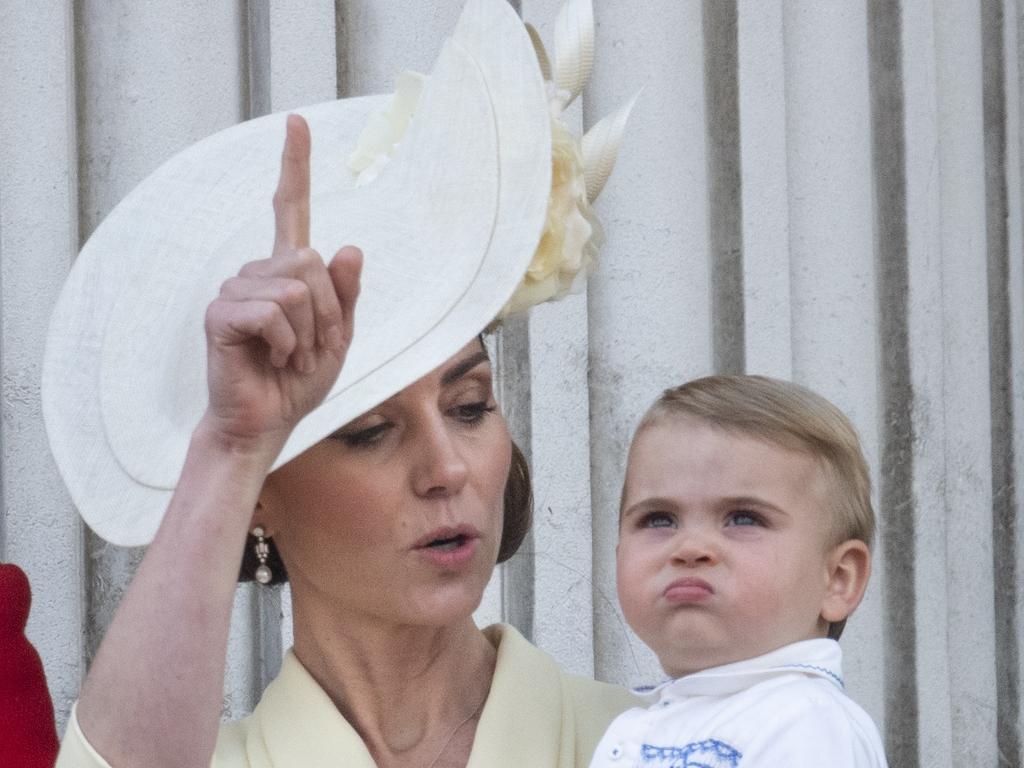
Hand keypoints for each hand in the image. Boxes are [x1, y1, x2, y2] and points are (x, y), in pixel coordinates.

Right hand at [201, 114, 361, 456]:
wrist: (268, 422)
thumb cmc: (298, 381)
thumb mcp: (338, 338)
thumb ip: (345, 296)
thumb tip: (348, 247)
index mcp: (286, 273)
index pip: (289, 209)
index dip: (293, 166)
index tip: (296, 122)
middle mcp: (257, 272)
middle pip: (311, 260)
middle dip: (326, 313)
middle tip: (310, 350)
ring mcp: (235, 289)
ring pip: (296, 287)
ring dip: (307, 333)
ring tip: (288, 357)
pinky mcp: (220, 313)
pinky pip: (274, 311)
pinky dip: (286, 342)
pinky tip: (271, 359)